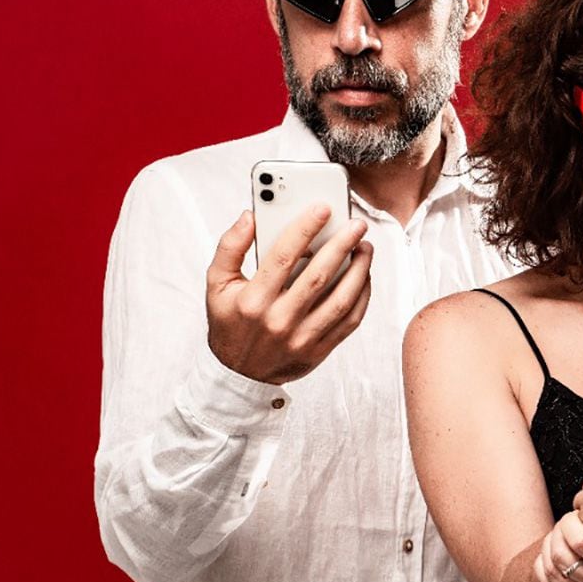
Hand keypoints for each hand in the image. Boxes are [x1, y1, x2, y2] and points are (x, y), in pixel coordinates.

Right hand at [206, 207, 372, 383]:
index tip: (324, 207)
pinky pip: (350, 320)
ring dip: (359, 270)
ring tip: (366, 248)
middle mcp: (279, 319)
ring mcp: (302, 337)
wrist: (239, 374)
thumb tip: (250, 216)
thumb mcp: (216, 284)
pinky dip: (362, 296)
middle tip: (358, 225)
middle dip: (342, 245)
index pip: (284, 256)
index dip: (306, 228)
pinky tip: (364, 276)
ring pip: (341, 299)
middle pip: (319, 275)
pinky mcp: (319, 349)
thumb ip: (230, 247)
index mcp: (253, 300)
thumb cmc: (230, 321)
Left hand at [533, 512, 582, 581]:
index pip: (580, 540)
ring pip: (552, 572)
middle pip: (561, 555)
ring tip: (558, 536)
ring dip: (548, 549)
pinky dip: (545, 569)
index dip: (569, 522)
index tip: (576, 514)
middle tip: (565, 523)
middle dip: (557, 532)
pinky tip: (551, 556)